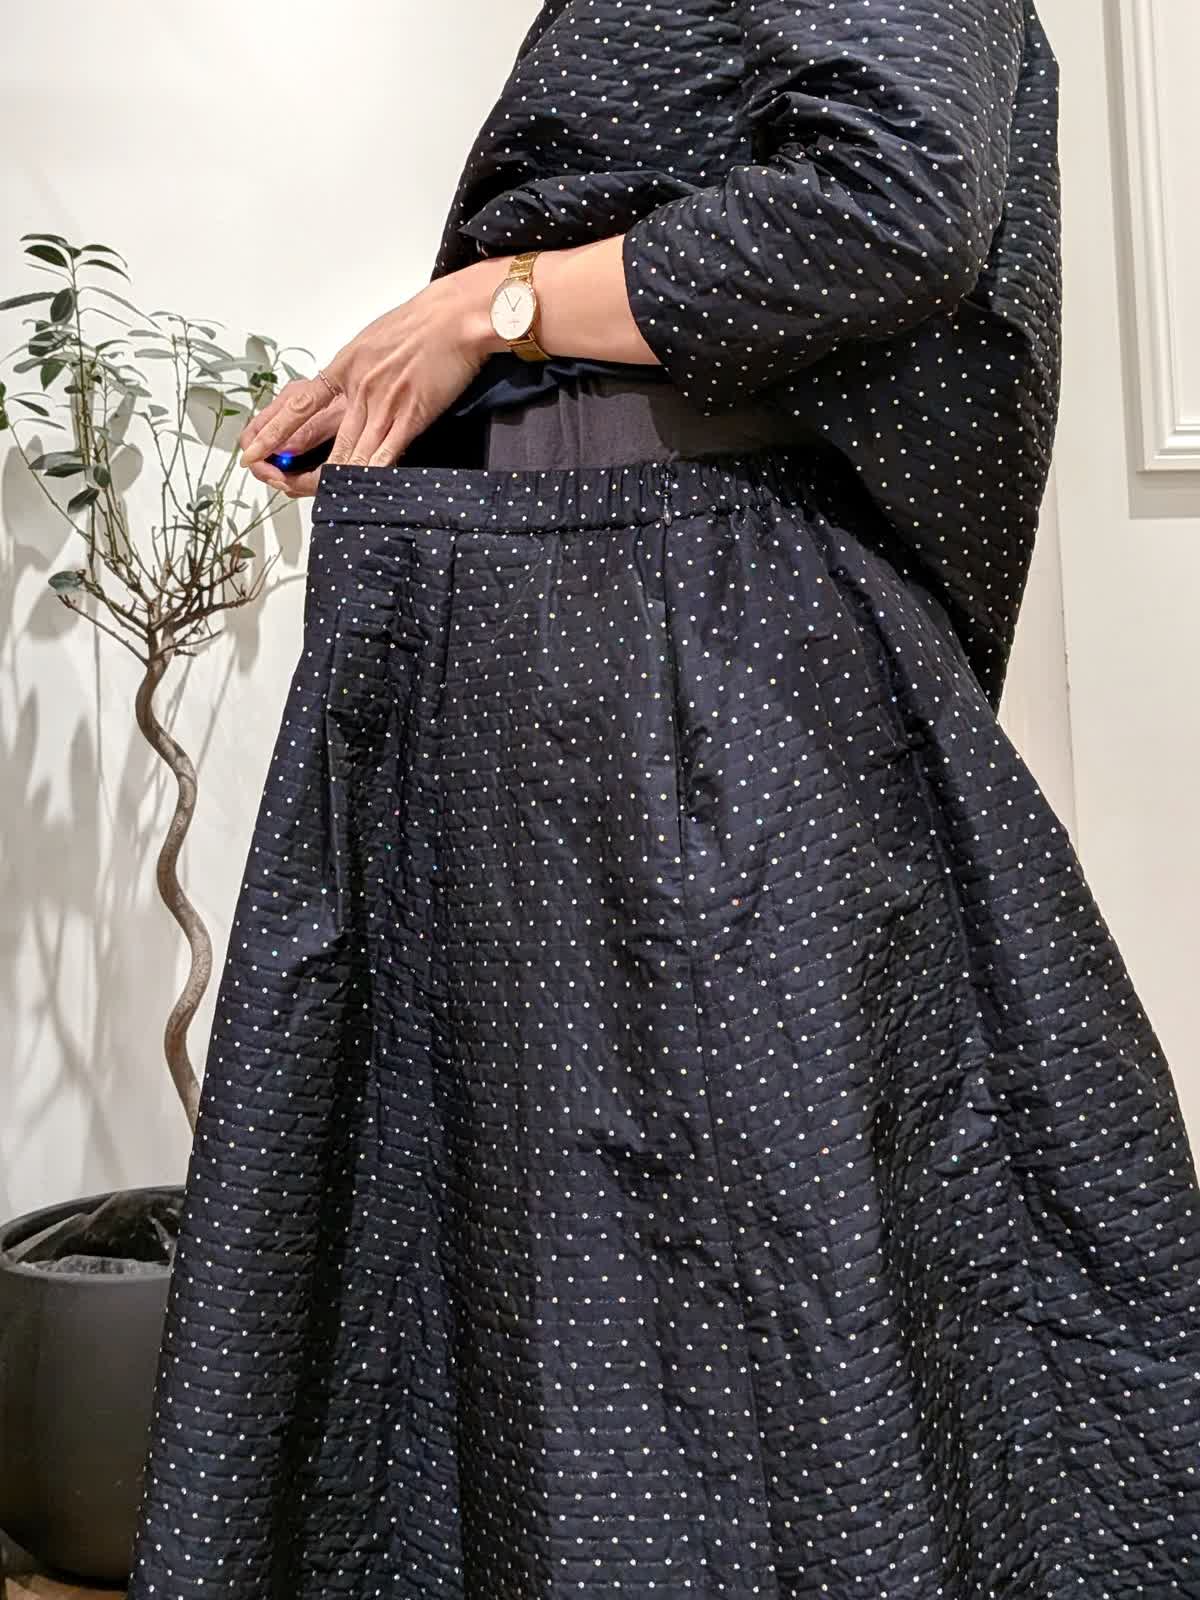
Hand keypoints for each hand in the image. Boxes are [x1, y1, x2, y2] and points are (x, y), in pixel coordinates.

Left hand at [238, 257, 511, 497]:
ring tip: (316, 500)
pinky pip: (384, 456)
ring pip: (350, 456)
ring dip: (332, 482)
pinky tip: (357, 491)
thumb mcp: (373, 341)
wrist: (455, 317)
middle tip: (279, 485)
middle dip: (297, 470)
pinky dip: (368, 477)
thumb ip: (356, 371)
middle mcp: (358, 389)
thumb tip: (345, 390)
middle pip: (322, 442)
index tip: (252, 451)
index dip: (271, 432)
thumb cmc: (421, 325)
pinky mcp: (410, 417)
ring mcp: (383, 405)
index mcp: (345, 368)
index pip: (297, 405)